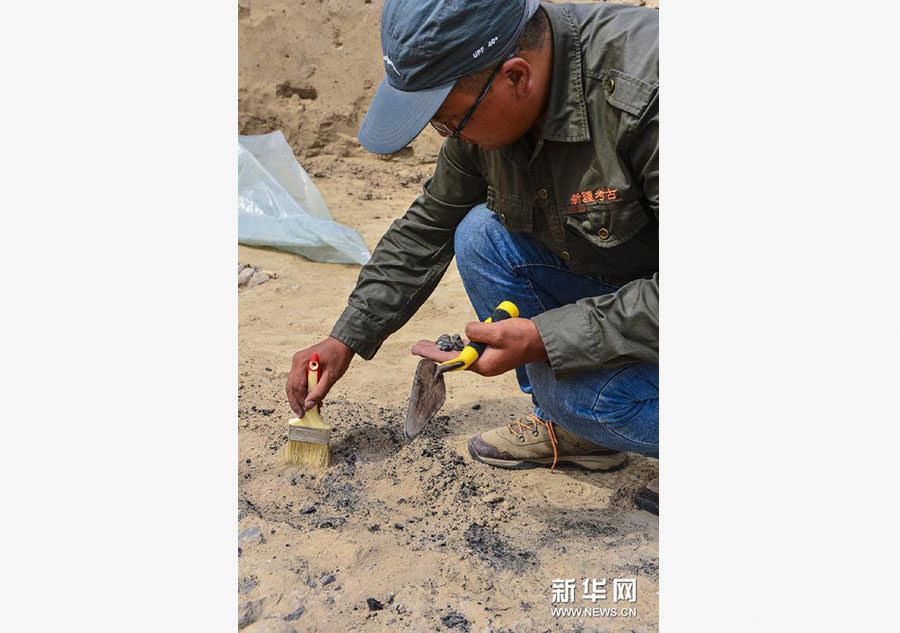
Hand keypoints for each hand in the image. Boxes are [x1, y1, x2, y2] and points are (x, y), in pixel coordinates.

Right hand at [286, 336, 354, 416]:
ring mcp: (297, 361)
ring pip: (292, 384)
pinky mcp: (300, 363)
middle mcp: (297, 361)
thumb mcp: (331, 376)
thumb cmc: (339, 357)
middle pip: (291, 386)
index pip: (297, 387)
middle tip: (302, 414)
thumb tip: (309, 406)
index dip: (300, 402)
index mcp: (303, 362)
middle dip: (295, 402)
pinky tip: (309, 398)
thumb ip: (320, 392)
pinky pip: (297, 379)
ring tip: (306, 409)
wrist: (342, 343)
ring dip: (298, 397)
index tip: (305, 412)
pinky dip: (302, 390)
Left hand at [410, 317, 547, 376]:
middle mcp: (483, 365)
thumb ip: (478, 331)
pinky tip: (451, 339)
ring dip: (447, 346)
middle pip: (454, 358)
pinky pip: (473, 347)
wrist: (542, 341)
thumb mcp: (498, 331)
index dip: (434, 353)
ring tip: (428, 343)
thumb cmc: (523, 337)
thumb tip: (466, 331)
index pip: (453, 359)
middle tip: (417, 346)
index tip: (419, 350)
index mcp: (483, 365)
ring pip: (462, 352)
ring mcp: (487, 359)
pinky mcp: (491, 352)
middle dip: (435, 351)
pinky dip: (462, 342)